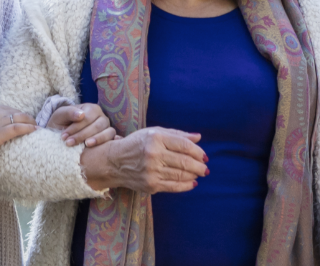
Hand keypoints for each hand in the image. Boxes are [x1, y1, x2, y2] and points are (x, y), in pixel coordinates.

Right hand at [0, 102, 37, 153]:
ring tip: (36, 126)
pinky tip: (35, 129)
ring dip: (30, 121)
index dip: (15, 113)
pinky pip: (19, 128)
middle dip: (25, 117)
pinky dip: (29, 128)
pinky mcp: (0, 133)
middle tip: (32, 121)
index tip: (20, 116)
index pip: (7, 108)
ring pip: (20, 118)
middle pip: (16, 112)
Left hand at [48, 103, 116, 147]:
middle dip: (82, 135)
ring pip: (107, 132)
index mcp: (91, 109)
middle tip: (68, 143)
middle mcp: (101, 117)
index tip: (63, 136)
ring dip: (96, 140)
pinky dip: (106, 142)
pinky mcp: (109, 137)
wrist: (62, 133)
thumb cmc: (62, 122)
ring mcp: (107, 127)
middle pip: (97, 126)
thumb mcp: (61, 115)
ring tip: (85, 146)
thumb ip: (69, 112)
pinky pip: (112, 139)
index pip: (87, 118)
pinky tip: (98, 149)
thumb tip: (81, 115)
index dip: (76, 128)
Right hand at [80, 127, 207, 193]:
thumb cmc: (137, 144)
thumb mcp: (155, 132)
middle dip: (199, 166)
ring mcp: (152, 171)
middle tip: (205, 168)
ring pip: (181, 175)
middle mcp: (154, 154)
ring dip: (194, 175)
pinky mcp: (150, 185)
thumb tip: (198, 138)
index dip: (198, 152)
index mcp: (156, 138)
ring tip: (200, 174)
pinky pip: (174, 186)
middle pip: (184, 161)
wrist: (114, 162)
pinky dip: (186, 185)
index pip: (184, 145)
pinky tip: (192, 183)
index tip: (204, 156)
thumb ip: (178, 134)